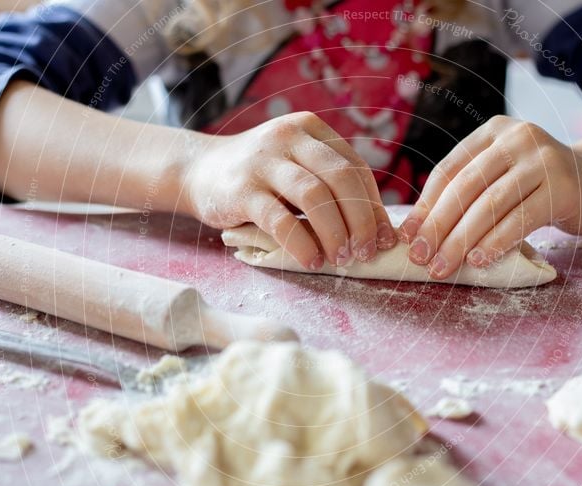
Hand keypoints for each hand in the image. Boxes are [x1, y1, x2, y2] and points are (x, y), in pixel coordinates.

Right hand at [184, 111, 396, 269]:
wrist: (197, 171)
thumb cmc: (259, 178)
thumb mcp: (295, 167)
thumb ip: (329, 185)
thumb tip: (374, 230)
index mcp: (310, 129)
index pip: (355, 168)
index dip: (374, 207)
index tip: (383, 239)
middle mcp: (288, 138)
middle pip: (342, 178)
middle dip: (361, 221)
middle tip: (365, 252)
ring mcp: (263, 162)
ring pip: (315, 196)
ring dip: (335, 233)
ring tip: (341, 259)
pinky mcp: (241, 190)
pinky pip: (280, 220)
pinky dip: (301, 244)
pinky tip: (311, 261)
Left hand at [398, 115, 581, 278]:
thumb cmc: (539, 186)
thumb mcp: (502, 177)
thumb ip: (468, 193)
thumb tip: (418, 231)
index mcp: (492, 133)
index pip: (449, 170)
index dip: (425, 206)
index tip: (407, 236)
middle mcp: (517, 139)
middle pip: (466, 187)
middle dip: (438, 227)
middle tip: (419, 257)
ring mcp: (543, 160)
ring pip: (490, 204)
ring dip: (461, 240)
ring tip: (443, 266)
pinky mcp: (563, 187)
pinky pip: (520, 219)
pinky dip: (495, 242)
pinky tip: (478, 261)